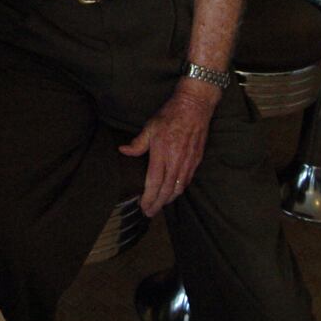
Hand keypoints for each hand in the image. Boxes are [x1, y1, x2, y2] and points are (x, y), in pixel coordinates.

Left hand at [119, 80, 220, 216]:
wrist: (195, 107)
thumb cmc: (170, 115)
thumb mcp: (150, 127)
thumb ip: (137, 143)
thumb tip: (123, 151)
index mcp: (162, 153)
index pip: (154, 182)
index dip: (149, 197)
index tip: (143, 206)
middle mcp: (176, 161)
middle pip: (167, 190)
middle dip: (157, 204)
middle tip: (149, 213)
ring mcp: (188, 162)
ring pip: (178, 188)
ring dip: (168, 200)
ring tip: (159, 206)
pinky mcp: (196, 160)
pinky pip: (187, 181)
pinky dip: (179, 190)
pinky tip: (174, 193)